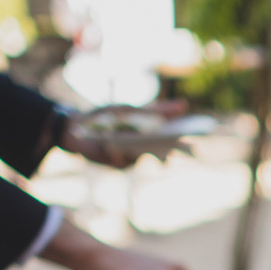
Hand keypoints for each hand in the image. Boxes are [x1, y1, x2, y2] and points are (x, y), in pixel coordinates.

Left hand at [58, 99, 188, 169]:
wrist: (77, 128)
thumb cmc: (107, 115)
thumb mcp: (131, 109)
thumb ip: (156, 109)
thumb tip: (184, 105)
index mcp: (152, 132)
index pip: (174, 134)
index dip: (184, 134)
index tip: (194, 130)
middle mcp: (147, 147)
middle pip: (165, 150)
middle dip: (171, 147)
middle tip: (177, 144)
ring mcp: (135, 157)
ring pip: (144, 155)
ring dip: (140, 148)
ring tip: (140, 141)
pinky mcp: (121, 164)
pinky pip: (124, 160)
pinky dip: (118, 152)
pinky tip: (110, 146)